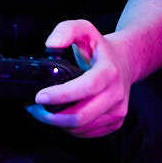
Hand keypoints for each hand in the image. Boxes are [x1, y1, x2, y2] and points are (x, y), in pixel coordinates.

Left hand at [29, 19, 130, 138]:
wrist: (126, 61)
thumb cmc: (100, 48)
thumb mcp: (84, 29)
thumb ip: (66, 30)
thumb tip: (51, 45)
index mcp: (109, 71)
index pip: (85, 88)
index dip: (61, 95)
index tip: (40, 97)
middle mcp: (116, 93)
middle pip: (81, 116)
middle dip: (52, 117)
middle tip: (35, 109)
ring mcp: (118, 110)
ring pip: (81, 128)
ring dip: (58, 124)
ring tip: (45, 112)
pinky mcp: (116, 122)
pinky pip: (87, 133)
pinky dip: (70, 129)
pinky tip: (62, 116)